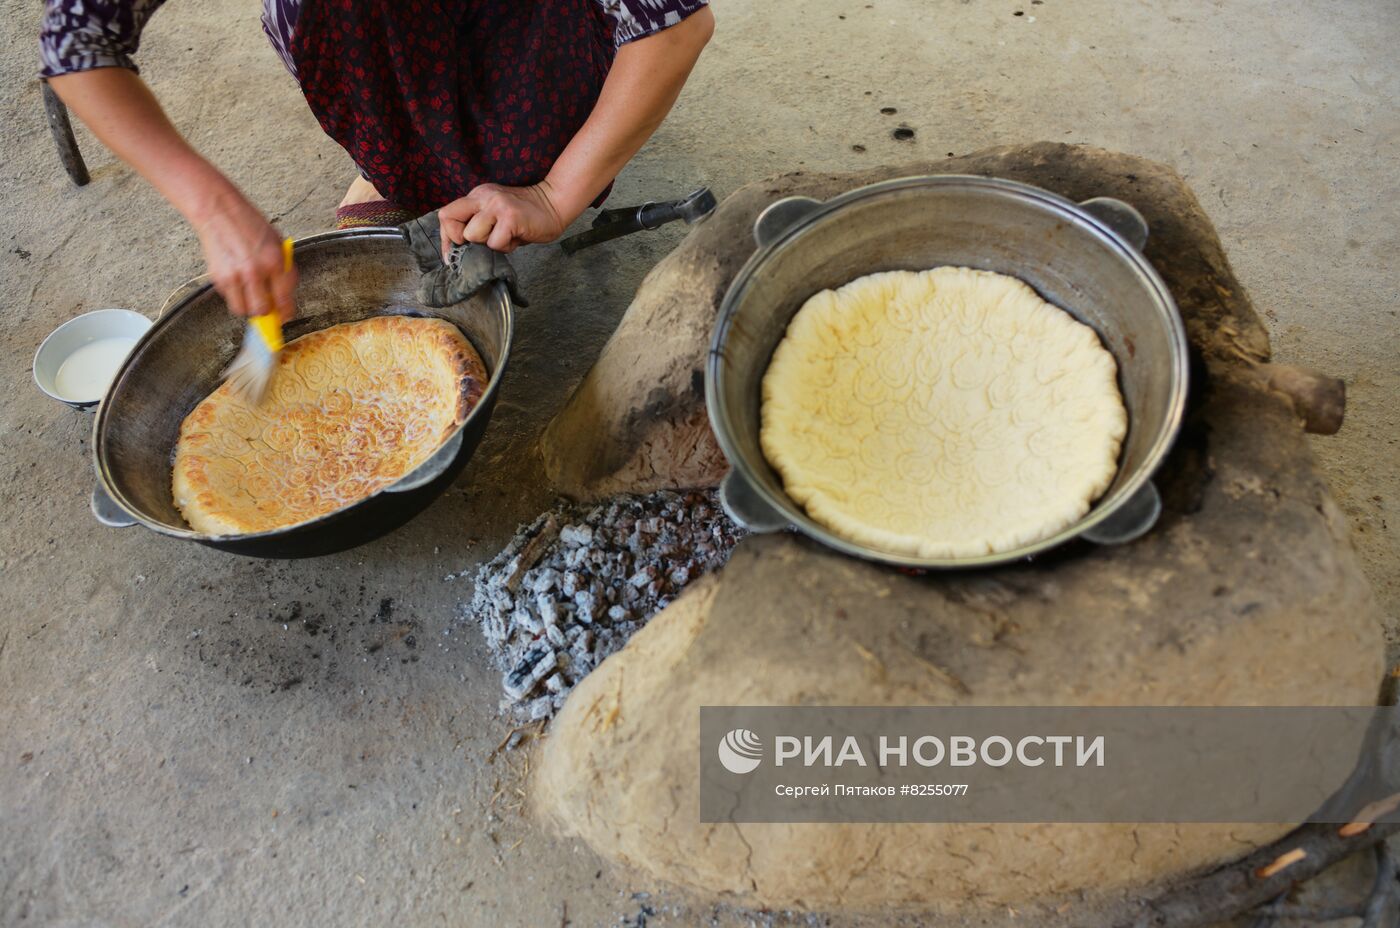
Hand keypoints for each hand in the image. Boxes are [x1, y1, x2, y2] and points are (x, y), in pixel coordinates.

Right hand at [191, 191, 296, 320]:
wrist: (219, 211)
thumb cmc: (250, 224)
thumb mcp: (277, 243)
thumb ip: (283, 269)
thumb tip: (284, 296)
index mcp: (275, 262)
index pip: (284, 300)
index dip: (286, 312)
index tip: (285, 316)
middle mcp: (255, 271)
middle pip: (262, 311)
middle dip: (266, 312)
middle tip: (267, 305)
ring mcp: (235, 275)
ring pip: (243, 310)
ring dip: (248, 306)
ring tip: (250, 292)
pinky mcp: (218, 277)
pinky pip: (229, 298)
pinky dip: (235, 295)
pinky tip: (237, 279)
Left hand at [437, 182, 570, 255]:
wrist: (555, 203)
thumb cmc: (526, 216)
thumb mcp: (495, 214)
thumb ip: (478, 224)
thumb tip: (459, 250)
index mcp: (477, 196)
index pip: (446, 214)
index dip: (446, 238)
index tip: (453, 254)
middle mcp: (483, 197)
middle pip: (449, 220)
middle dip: (462, 241)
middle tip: (483, 244)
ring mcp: (496, 205)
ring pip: (471, 234)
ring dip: (487, 244)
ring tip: (504, 238)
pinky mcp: (510, 217)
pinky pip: (495, 243)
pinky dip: (505, 247)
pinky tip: (516, 239)